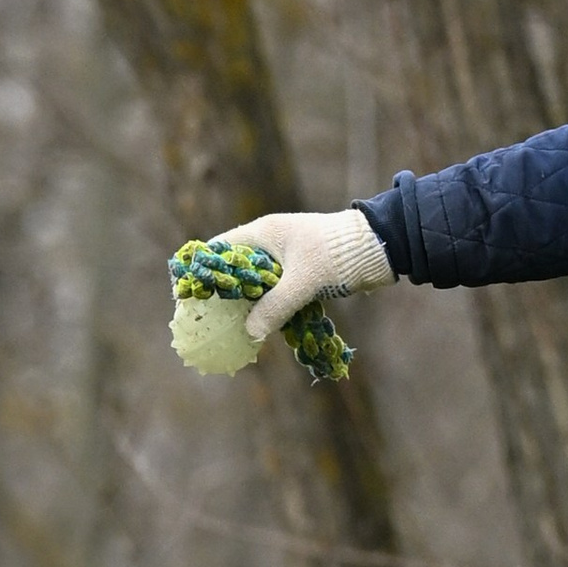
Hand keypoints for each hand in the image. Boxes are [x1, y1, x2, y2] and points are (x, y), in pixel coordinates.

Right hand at [216, 207, 392, 345]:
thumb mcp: (303, 281)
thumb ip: (276, 306)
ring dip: (249, 304)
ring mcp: (287, 259)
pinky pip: (277, 292)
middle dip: (224, 293)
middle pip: (236, 269)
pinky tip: (264, 328)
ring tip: (233, 329)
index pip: (220, 248)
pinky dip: (270, 308)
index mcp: (264, 233)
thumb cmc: (337, 254)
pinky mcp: (303, 273)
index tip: (188, 294)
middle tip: (209, 319)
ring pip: (257, 284)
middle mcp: (271, 243)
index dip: (203, 269)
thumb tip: (251, 333)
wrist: (379, 248)